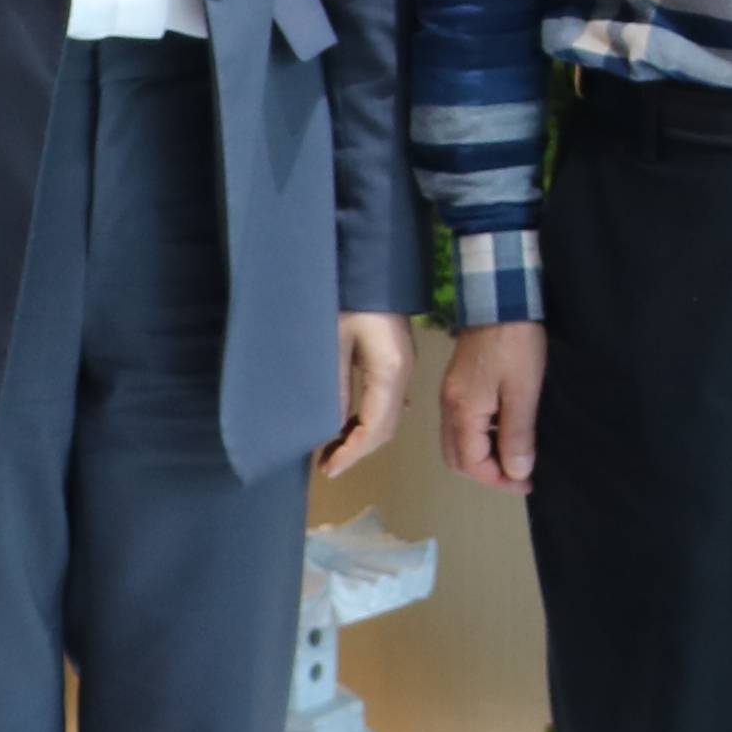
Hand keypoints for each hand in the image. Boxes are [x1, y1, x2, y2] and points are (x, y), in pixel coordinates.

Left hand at [322, 311, 415, 474]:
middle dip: (358, 451)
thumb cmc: (348, 297)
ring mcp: (404, 367)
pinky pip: (388, 402)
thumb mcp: (333, 341)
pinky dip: (370, 421)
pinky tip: (349, 425)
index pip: (375, 427)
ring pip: (389, 418)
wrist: (372, 262)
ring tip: (333, 449)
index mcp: (389, 371)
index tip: (328, 469)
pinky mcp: (398, 360)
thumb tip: (332, 429)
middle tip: (326, 464)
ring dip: (364, 438)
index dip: (352, 453)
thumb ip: (335, 387)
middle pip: (386, 428)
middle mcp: (403, 374)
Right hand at [437, 322, 546, 494]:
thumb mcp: (523, 390)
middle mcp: (449, 406)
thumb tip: (516, 472)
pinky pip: (461, 424)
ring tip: (514, 455)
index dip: (499, 481)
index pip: (472, 464)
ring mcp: (451, 394)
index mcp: (463, 412)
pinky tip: (504, 430)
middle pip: (458, 458)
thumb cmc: (515, 344)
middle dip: (486, 473)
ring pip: (457, 442)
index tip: (527, 482)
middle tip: (519, 474)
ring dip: (482, 456)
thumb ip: (517, 434)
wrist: (500, 297)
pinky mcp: (458, 383)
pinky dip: (480, 438)